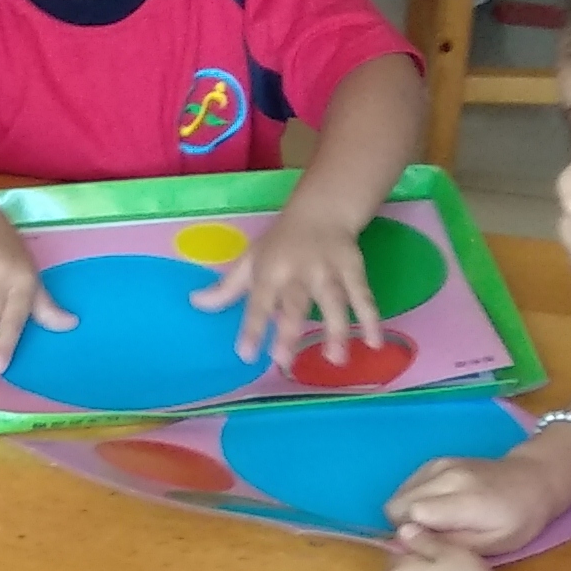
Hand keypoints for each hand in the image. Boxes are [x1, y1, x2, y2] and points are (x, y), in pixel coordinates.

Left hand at [198, 200, 381, 368]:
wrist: (322, 210)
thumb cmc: (281, 243)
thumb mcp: (250, 260)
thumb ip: (226, 287)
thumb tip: (195, 303)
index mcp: (270, 270)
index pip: (259, 302)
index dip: (252, 327)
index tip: (245, 354)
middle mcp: (299, 272)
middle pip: (295, 305)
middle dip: (289, 332)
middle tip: (284, 360)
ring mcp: (329, 272)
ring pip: (334, 302)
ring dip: (336, 330)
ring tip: (336, 359)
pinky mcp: (354, 271)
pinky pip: (364, 297)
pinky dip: (372, 319)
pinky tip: (375, 342)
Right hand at [385, 447, 570, 556]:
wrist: (534, 479)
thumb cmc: (519, 519)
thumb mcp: (494, 544)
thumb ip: (451, 544)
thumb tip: (411, 541)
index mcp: (465, 500)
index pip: (411, 514)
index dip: (410, 534)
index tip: (427, 544)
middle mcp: (446, 477)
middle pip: (396, 504)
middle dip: (404, 525)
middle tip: (431, 536)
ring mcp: (439, 465)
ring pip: (397, 494)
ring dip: (407, 512)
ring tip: (435, 522)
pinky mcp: (435, 461)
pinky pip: (407, 484)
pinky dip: (412, 499)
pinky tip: (435, 507)